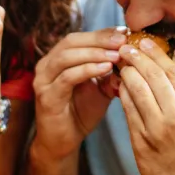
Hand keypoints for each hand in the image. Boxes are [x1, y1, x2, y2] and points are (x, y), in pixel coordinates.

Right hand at [31, 27, 126, 160]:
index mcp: (57, 59)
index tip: (125, 32)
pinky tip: (105, 69)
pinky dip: (87, 70)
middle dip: (99, 39)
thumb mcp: (100, 88)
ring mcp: (43, 80)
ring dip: (94, 53)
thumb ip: (110, 72)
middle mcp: (46, 65)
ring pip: (66, 56)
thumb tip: (131, 55)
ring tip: (116, 55)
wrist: (63, 142)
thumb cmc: (80, 113)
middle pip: (71, 41)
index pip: (79, 37)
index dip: (102, 33)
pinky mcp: (46, 96)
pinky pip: (67, 78)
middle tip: (122, 40)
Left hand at [116, 39, 174, 174]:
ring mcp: (159, 130)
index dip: (153, 53)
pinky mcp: (142, 143)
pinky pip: (127, 111)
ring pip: (136, 91)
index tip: (142, 41)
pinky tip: (117, 87)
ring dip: (125, 74)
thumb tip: (165, 71)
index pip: (172, 70)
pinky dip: (121, 95)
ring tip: (118, 65)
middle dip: (134, 58)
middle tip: (123, 47)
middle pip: (152, 76)